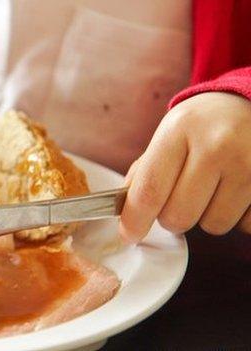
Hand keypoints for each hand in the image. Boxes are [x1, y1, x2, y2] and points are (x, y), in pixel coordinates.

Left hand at [119, 92, 250, 241]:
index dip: (134, 220)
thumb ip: (146, 170)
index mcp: (180, 130)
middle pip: (178, 216)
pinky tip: (239, 189)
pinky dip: (239, 216)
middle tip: (182, 195)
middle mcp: (216, 146)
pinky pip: (244, 225)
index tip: (128, 235)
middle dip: (174, 215)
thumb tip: (128, 212)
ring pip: (213, 224)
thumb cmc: (205, 124)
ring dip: (208, 214)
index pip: (149, 190)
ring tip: (216, 185)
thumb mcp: (170, 132)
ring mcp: (249, 165)